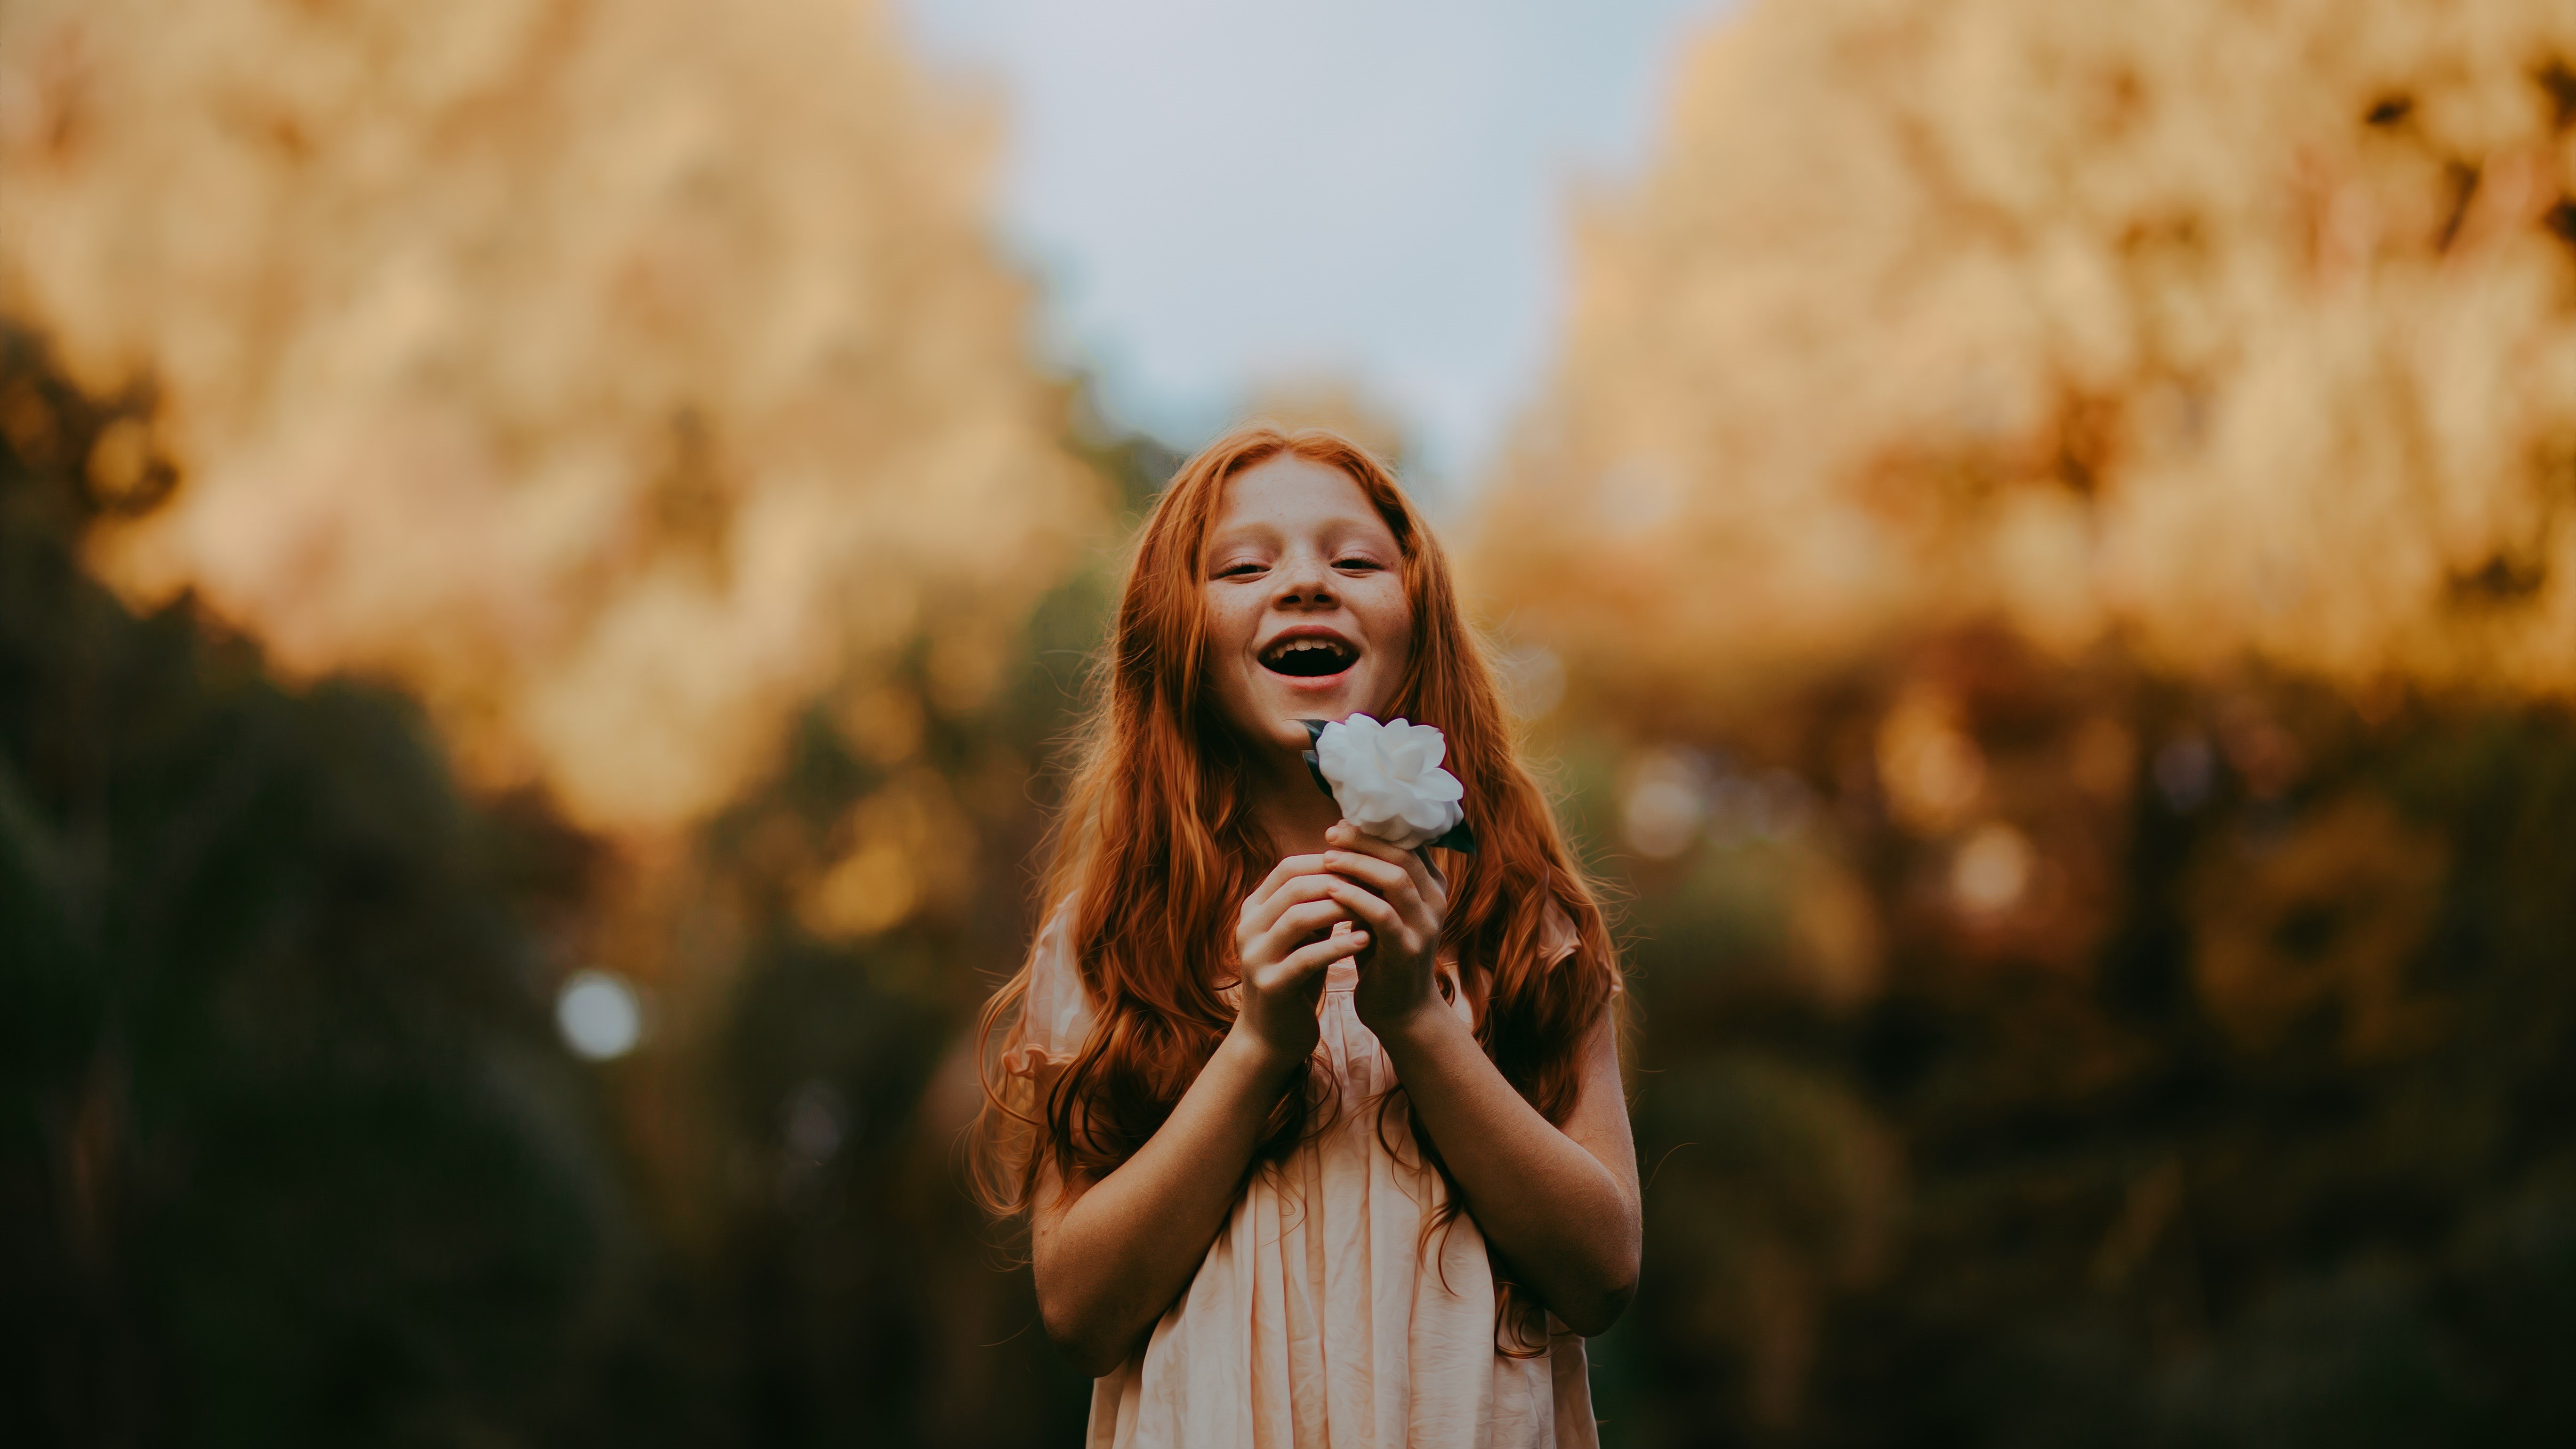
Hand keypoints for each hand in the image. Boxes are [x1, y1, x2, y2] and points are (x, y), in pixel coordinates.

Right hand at [1229, 854, 1370, 1071]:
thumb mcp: (1302, 934)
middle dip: (1338, 882)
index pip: (1288, 868)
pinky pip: (1305, 958)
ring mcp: (1255, 957)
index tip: (1364, 864)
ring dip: (1338, 909)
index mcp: (1254, 910)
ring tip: (1373, 908)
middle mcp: (1248, 928)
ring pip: (1297, 918)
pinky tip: (1365, 941)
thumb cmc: (1294, 977)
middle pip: (1293, 888)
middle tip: (1374, 883)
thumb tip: (1354, 865)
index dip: (1327, 861)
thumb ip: (1315, 903)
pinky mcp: (1270, 985)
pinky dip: (1337, 946)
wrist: (1271, 1035)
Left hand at [1319, 823, 1448, 1038]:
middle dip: (1364, 840)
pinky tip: (1331, 890)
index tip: (1341, 823)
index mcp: (1432, 887)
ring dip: (1358, 865)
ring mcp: (1425, 926)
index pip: (1408, 842)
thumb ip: (1374, 881)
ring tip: (1327, 857)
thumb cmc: (1385, 956)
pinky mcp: (1408, 950)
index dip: (1374, 829)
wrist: (1402, 1012)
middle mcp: (1435, 901)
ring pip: (1396, 879)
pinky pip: (1382, 914)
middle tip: (1331, 833)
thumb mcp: (1384, 910)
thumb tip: (1343, 839)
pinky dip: (1355, 898)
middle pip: (1403, 854)